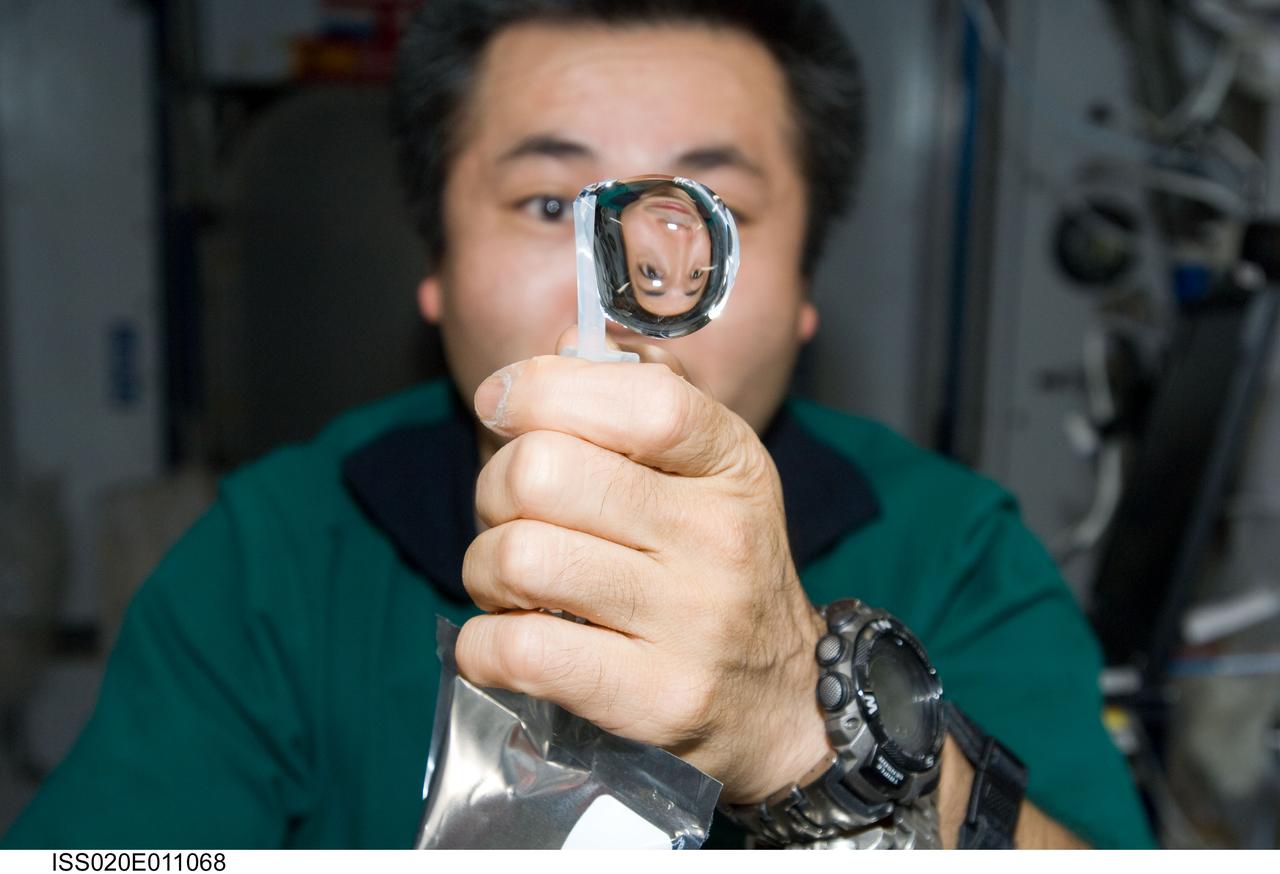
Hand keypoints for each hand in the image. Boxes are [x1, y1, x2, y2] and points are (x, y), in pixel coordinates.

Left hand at [455, 332, 830, 802]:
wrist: (780, 700)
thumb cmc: (719, 568)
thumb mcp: (710, 470)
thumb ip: (641, 393)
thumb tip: (563, 346)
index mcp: (730, 463)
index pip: (640, 397)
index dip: (545, 388)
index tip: (502, 403)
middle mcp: (717, 538)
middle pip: (544, 472)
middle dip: (494, 488)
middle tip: (510, 516)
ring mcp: (690, 623)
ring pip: (519, 557)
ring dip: (483, 570)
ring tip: (511, 585)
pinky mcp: (654, 699)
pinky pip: (519, 649)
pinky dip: (481, 646)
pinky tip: (501, 642)